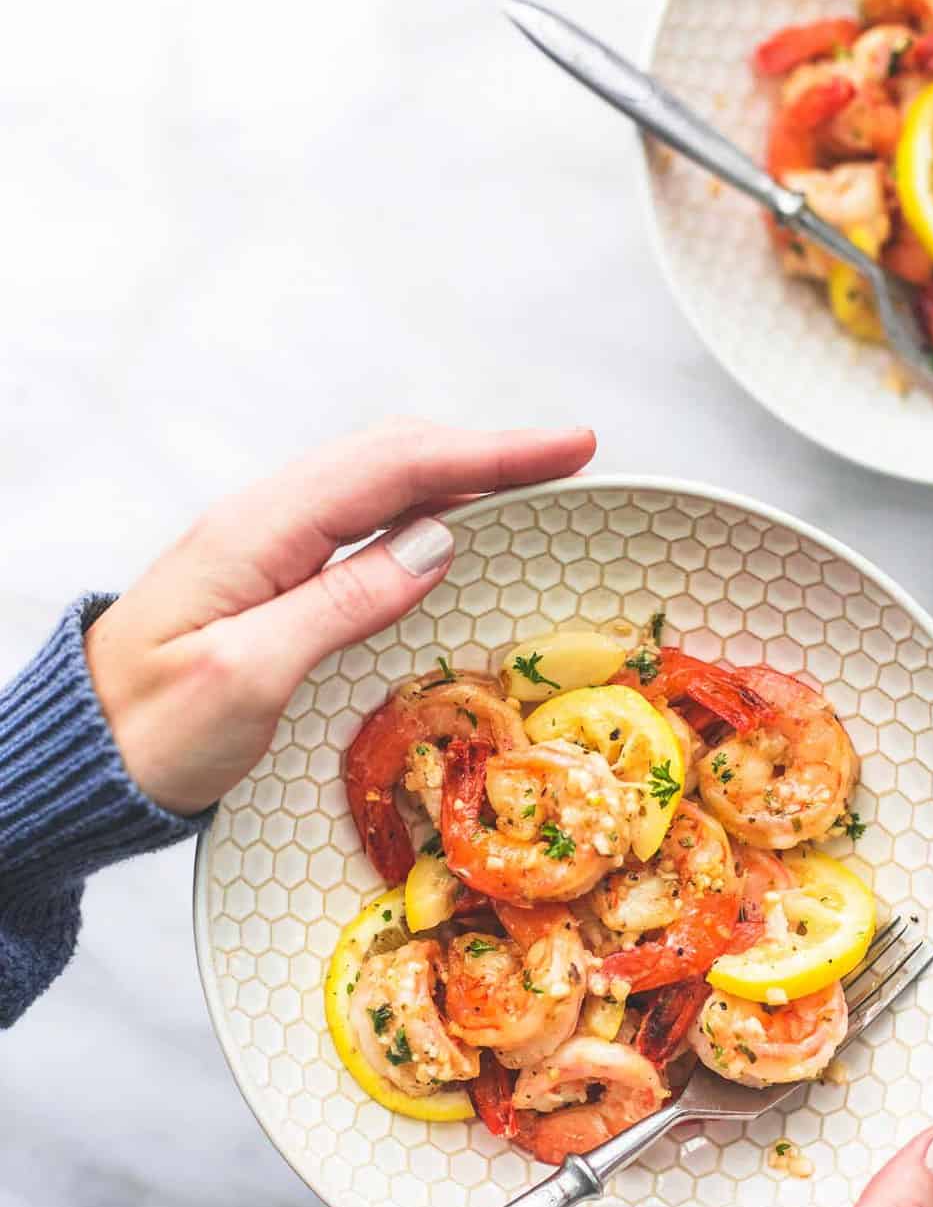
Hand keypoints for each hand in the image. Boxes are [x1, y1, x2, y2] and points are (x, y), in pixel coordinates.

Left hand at [85, 420, 595, 814]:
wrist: (84, 758)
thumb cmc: (153, 731)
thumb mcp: (246, 677)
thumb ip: (338, 605)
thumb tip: (434, 544)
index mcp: (259, 532)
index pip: (393, 468)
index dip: (490, 452)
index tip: (571, 448)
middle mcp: (264, 522)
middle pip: (391, 457)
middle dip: (489, 449)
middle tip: (575, 456)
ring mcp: (266, 545)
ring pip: (379, 482)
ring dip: (460, 470)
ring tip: (536, 478)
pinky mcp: (271, 576)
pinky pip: (362, 521)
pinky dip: (424, 507)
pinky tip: (456, 523)